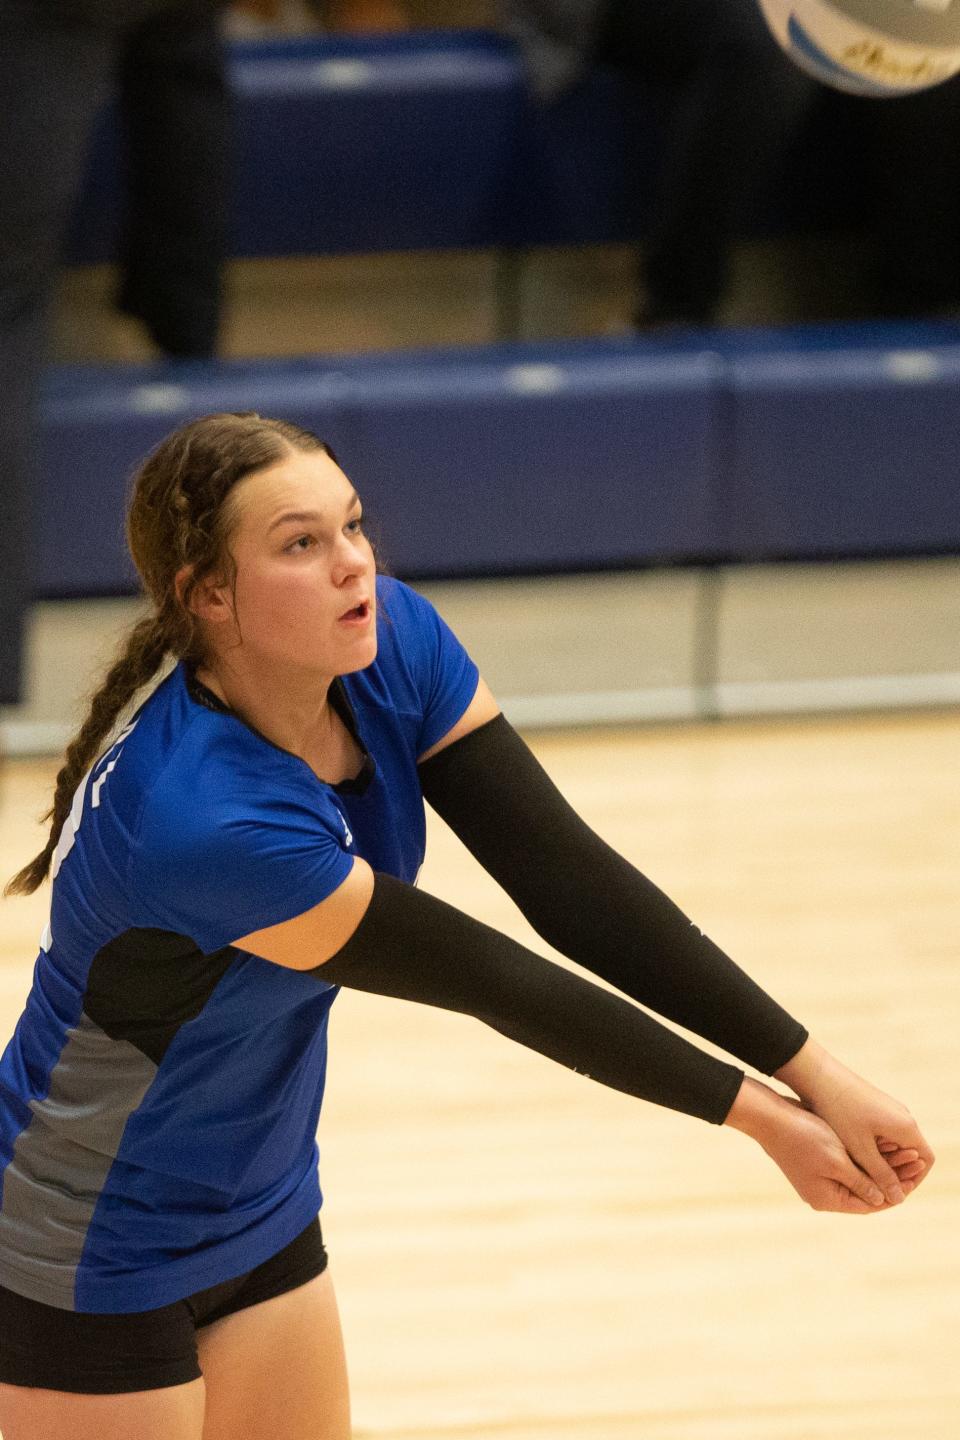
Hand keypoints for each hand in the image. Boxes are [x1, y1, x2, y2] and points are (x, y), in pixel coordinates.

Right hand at [725, 1077, 909, 1213]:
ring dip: (880, 1164)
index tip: (913, 1179)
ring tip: (903, 1151)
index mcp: (826, 1198)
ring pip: (858, 1176)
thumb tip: (883, 1198)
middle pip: (865, 1190)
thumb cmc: (802, 1137)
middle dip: (890, 1175)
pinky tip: (880, 1145)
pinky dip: (864, 1157)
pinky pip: (847, 1165)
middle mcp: (822, 1192)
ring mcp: (817, 1177)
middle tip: (913, 1161)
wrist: (770, 1117)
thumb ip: (861, 1182)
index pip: (869, 1204)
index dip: (893, 1192)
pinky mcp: (815, 1162)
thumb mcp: (837, 1161)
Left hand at [775, 1040, 934, 1205]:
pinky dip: (874, 1147)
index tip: (893, 1193)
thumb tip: (898, 1199)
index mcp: (906, 1126)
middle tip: (875, 1188)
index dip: (913, 1180)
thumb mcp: (860, 1149)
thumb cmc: (840, 1111)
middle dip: (896, 1173)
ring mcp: (889, 1110)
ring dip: (883, 1160)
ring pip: (895, 1143)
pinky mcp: (874, 1107)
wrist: (818, 1076)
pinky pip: (883, 1133)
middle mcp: (902, 1116)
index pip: (925, 1160)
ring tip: (863, 1174)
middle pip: (910, 1152)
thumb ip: (881, 1175)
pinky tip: (854, 1156)